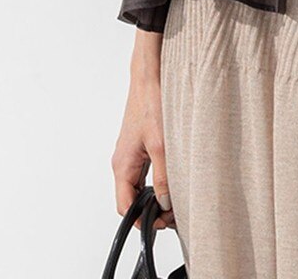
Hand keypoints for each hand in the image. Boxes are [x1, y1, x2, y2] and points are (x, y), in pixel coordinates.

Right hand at [111, 71, 175, 231]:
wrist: (149, 77)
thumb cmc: (150, 103)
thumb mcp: (161, 144)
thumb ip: (163, 177)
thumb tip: (165, 203)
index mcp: (122, 165)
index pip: (125, 207)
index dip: (142, 219)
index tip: (162, 221)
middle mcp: (123, 162)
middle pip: (132, 198)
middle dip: (151, 209)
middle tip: (174, 211)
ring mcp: (131, 154)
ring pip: (140, 185)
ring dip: (155, 194)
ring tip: (175, 197)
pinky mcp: (140, 146)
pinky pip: (145, 172)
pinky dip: (157, 180)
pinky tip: (172, 178)